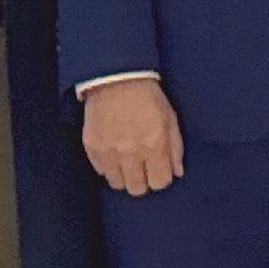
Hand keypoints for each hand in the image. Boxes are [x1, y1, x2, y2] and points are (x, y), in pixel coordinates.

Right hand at [83, 78, 185, 197]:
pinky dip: (108, 166)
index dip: (161, 178)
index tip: (159, 170)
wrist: (116, 79)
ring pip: (117, 184)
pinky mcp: (92, 148)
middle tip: (143, 167)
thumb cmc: (147, 97)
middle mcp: (130, 152)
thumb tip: (177, 173)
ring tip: (127, 161)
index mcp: (154, 145)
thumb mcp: (170, 118)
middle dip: (143, 180)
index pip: (160, 182)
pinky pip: (101, 171)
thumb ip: (175, 148)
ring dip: (124, 176)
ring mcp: (108, 151)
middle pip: (137, 189)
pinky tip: (114, 151)